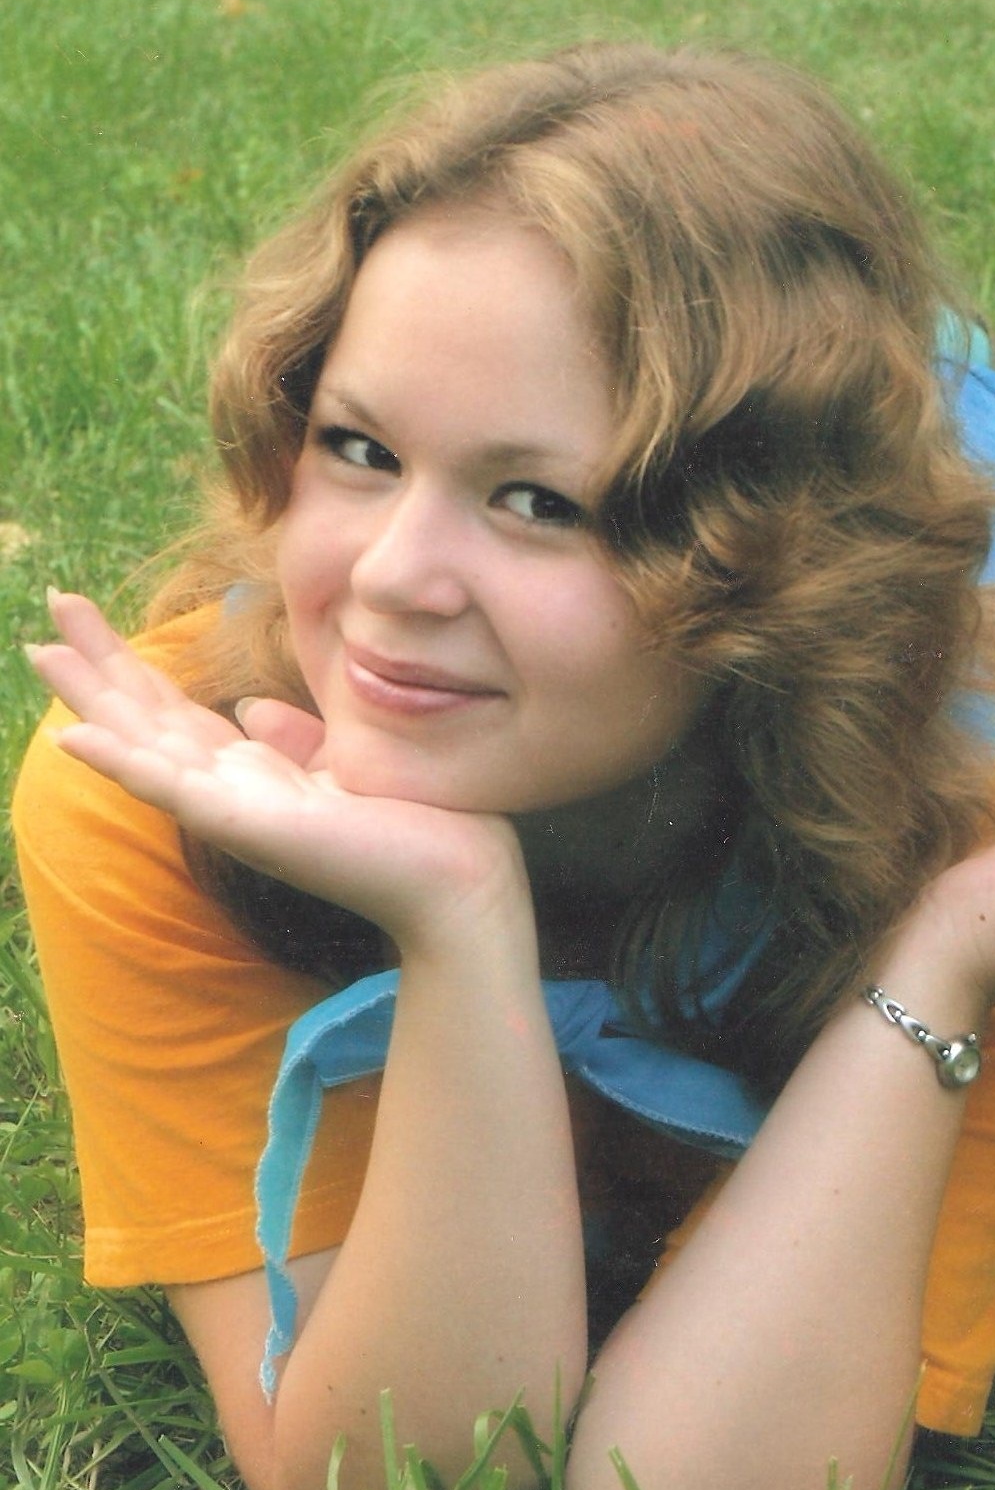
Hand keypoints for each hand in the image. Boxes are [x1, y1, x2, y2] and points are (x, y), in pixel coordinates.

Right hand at [26, 591, 530, 947]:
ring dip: (90, 700)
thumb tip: (252, 709)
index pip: (173, 711)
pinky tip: (76, 737)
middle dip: (96, 665)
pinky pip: (173, 790)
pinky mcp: (249, 826)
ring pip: (142, 746)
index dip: (129, 666)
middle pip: (145, 718)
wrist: (457, 880)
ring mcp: (232, 812)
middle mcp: (230, 793)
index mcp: (250, 775)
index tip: (86, 618)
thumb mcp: (342, 764)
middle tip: (47, 609)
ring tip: (42, 651)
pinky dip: (122, 764)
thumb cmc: (413, 827)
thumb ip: (294, 739)